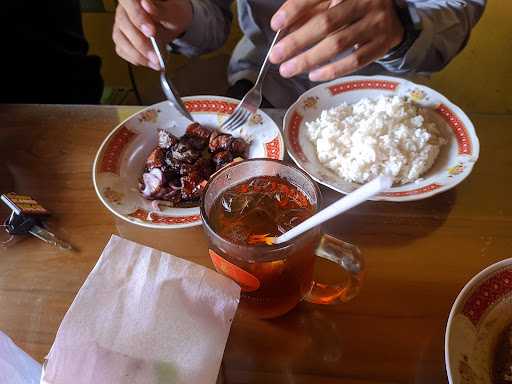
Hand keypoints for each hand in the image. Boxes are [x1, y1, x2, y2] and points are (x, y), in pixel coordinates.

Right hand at [112, 0, 192, 69]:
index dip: (137, 17)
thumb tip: (146, 5)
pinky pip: (121, 49)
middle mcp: (124, 9)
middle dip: (140, 42)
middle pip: (123, 23)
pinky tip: (149, 62)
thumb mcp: (174, 12)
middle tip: (156, 56)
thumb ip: (162, 10)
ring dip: (137, 54)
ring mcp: (121, 24)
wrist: (173, 23)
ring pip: (120, 38)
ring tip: (155, 63)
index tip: (151, 32)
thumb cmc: (173, 14)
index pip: (128, 1)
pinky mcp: (122, 38)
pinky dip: (135, 58)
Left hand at [269, 0, 404, 81]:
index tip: (275, 25)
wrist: (394, 14)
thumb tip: (283, 29)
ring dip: (308, 59)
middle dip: (296, 41)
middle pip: (325, 23)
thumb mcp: (332, 1)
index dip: (294, 10)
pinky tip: (313, 75)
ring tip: (288, 69)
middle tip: (275, 56)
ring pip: (338, 44)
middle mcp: (364, 0)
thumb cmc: (352, 6)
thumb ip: (309, 10)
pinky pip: (354, 61)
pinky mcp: (382, 44)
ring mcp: (375, 23)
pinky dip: (332, 70)